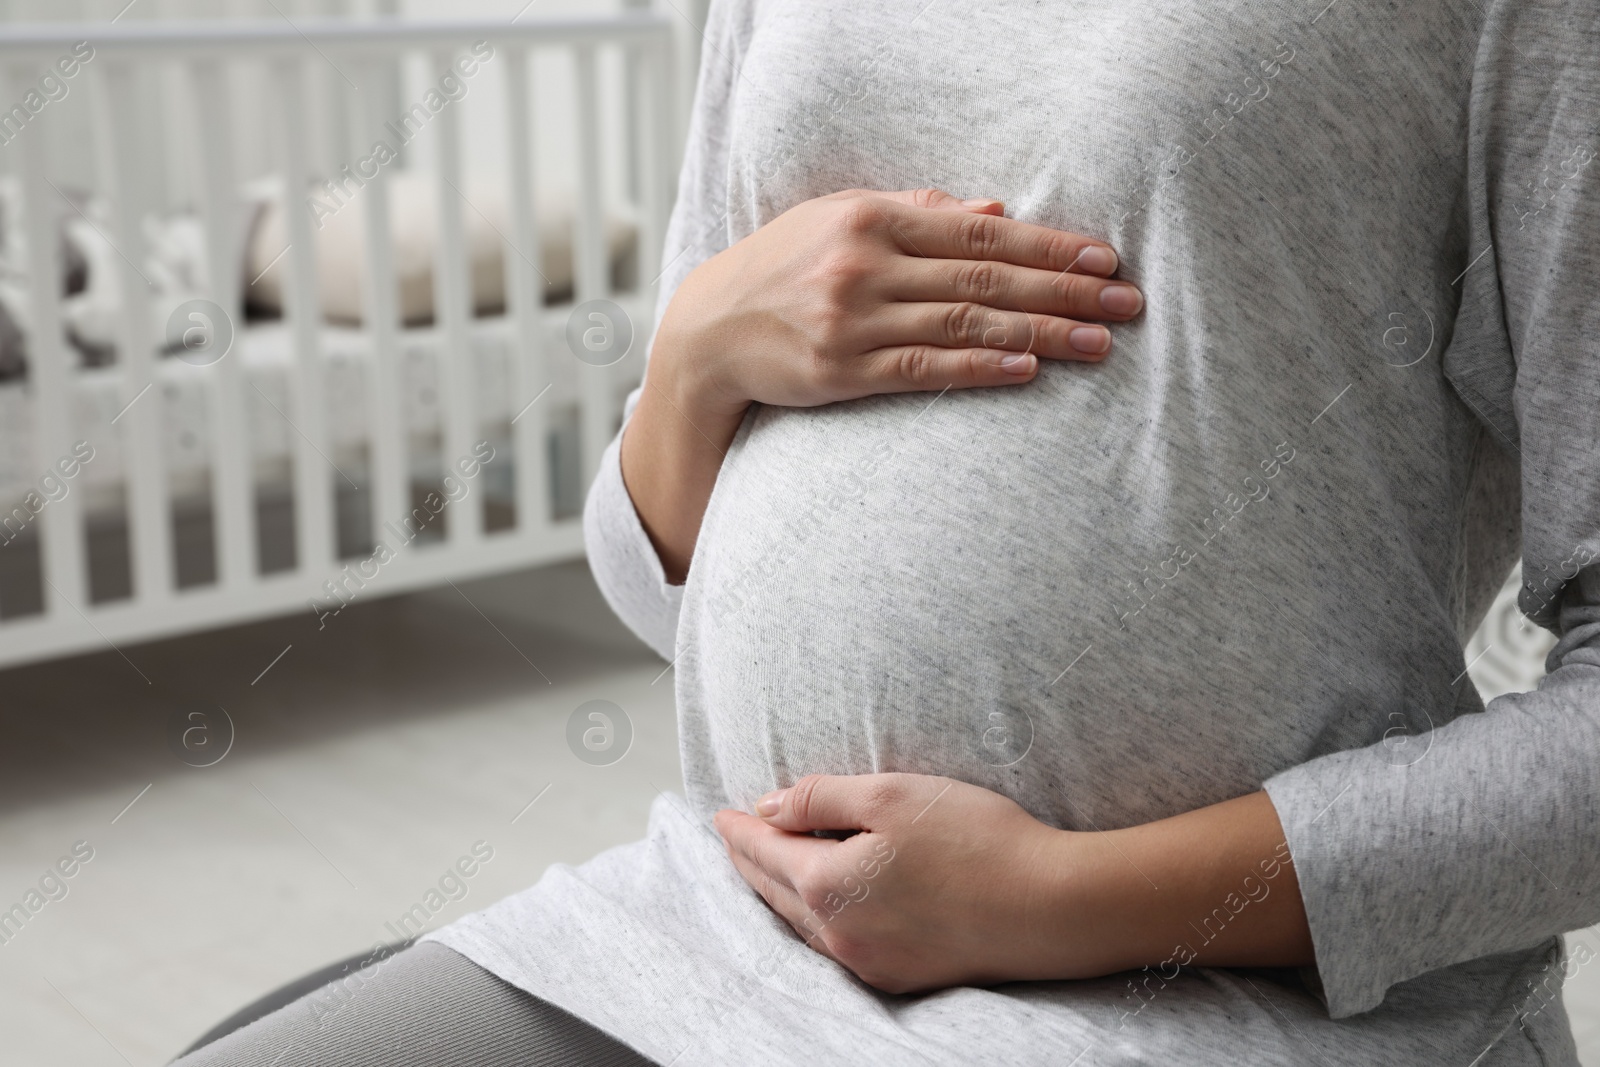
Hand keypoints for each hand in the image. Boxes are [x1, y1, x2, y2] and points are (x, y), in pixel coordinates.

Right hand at [653, 187, 1141, 419]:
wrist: (709, 331)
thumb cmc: (785, 270)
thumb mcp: (842, 221)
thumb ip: (919, 213)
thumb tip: (996, 211)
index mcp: (871, 218)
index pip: (980, 232)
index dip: (1048, 244)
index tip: (1104, 256)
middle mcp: (864, 265)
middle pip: (985, 275)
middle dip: (1064, 289)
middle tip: (1126, 301)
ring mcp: (851, 320)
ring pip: (965, 322)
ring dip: (1040, 332)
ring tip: (1100, 342)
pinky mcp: (840, 371)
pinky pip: (925, 368)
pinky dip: (981, 366)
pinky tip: (1028, 368)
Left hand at [714, 774, 1313, 994]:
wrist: (1050, 905)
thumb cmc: (976, 840)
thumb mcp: (890, 795)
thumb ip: (819, 798)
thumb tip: (767, 807)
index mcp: (825, 886)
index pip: (764, 851)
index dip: (740, 828)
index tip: (720, 813)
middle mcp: (837, 935)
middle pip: (774, 893)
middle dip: (749, 862)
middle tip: (732, 838)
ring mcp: (869, 963)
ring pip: (802, 923)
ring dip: (779, 892)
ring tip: (767, 867)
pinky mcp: (902, 975)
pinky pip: (836, 943)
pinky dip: (815, 916)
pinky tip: (824, 902)